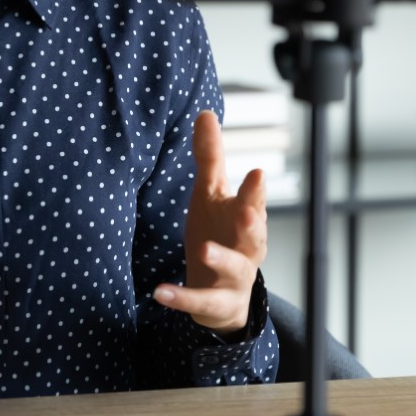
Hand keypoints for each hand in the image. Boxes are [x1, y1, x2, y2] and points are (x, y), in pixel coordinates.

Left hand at [154, 110, 267, 335]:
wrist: (223, 294)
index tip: (256, 172)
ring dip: (220, 258)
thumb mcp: (211, 195)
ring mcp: (233, 278)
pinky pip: (200, 302)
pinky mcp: (215, 303)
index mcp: (245, 219)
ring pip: (234, 269)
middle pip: (254, 236)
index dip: (255, 190)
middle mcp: (247, 248)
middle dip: (253, 223)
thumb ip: (210, 158)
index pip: (253, 201)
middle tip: (249, 210)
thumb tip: (205, 112)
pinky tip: (160, 292)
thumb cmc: (219, 232)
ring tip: (203, 249)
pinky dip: (182, 298)